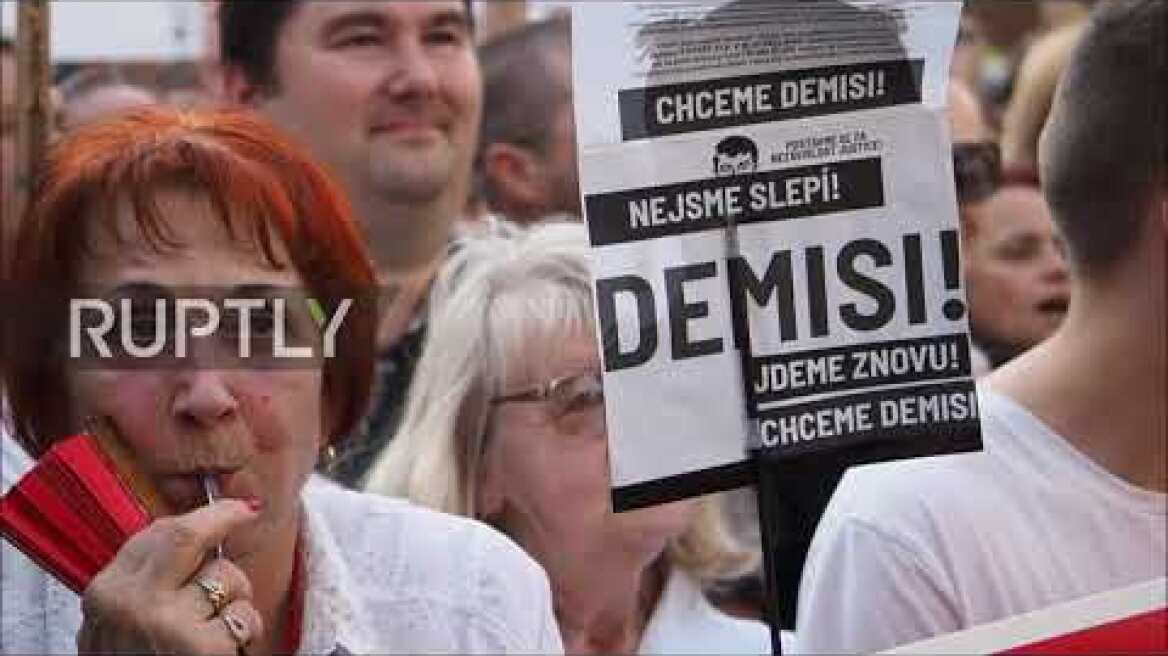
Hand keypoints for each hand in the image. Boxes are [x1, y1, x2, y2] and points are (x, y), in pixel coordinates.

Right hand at [77, 499, 264, 654]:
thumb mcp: (119, 622)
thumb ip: (144, 583)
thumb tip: (192, 533)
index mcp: (106, 594)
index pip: (158, 534)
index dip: (202, 514)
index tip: (229, 506)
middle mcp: (131, 604)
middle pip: (188, 536)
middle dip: (222, 520)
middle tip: (245, 513)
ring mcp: (167, 625)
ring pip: (226, 578)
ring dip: (235, 600)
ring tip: (217, 629)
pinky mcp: (202, 649)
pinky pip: (243, 616)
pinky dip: (245, 631)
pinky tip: (229, 649)